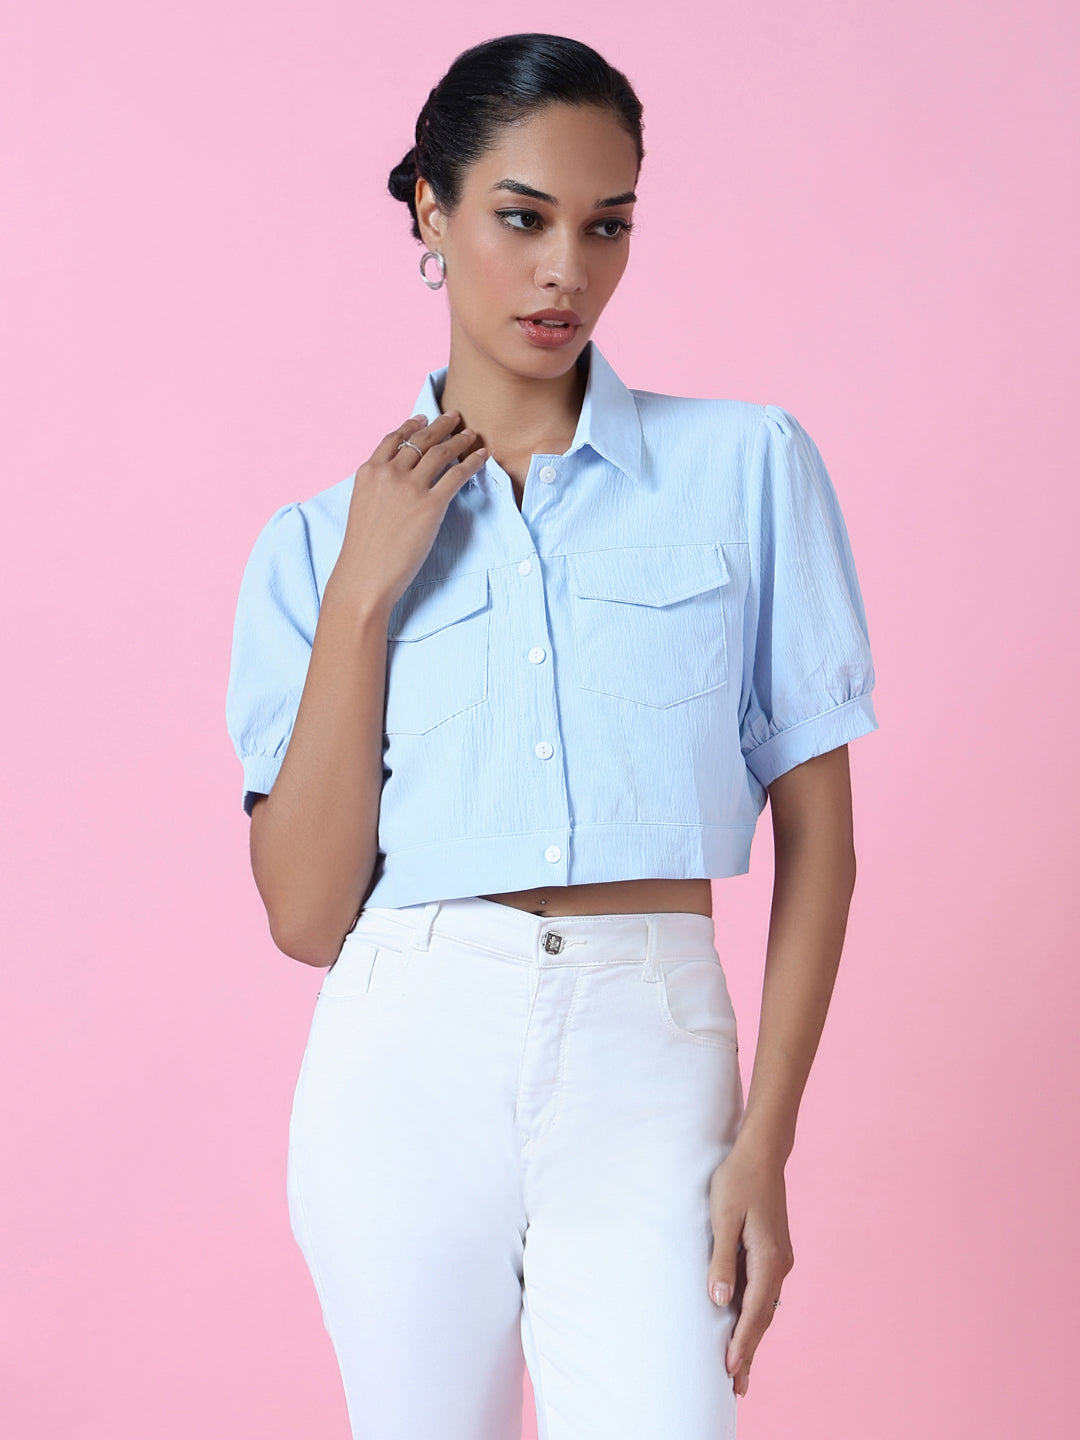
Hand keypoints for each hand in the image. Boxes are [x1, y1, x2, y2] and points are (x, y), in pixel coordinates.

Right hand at [331, 410, 487, 613]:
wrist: (366, 574)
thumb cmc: (364, 549)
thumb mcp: (362, 506)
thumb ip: (379, 486)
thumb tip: (399, 478)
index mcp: (369, 472)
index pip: (394, 439)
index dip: (411, 425)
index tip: (423, 417)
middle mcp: (389, 473)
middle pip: (420, 439)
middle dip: (441, 425)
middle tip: (455, 417)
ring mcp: (411, 487)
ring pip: (441, 452)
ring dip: (459, 439)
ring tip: (471, 434)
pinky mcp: (431, 505)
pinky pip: (457, 475)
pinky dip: (472, 461)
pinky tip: (482, 455)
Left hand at [706, 1138, 794, 1397]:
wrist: (762, 1153)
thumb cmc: (738, 1179)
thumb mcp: (723, 1217)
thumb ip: (721, 1260)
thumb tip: (719, 1302)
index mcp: (769, 1259)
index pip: (753, 1312)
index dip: (742, 1343)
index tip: (731, 1371)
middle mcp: (780, 1264)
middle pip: (763, 1317)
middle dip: (749, 1351)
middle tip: (738, 1387)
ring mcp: (779, 1258)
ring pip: (764, 1306)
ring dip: (752, 1335)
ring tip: (739, 1366)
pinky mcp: (774, 1251)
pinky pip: (764, 1292)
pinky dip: (754, 1314)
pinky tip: (744, 1325)